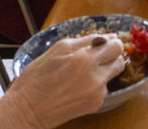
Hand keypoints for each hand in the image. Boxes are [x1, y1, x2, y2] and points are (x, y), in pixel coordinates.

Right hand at [0, 34, 125, 128]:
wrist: (28, 110)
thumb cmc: (36, 78)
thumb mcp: (57, 50)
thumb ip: (85, 41)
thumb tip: (107, 37)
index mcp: (84, 59)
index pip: (115, 46)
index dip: (111, 43)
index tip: (104, 44)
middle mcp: (95, 77)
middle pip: (119, 60)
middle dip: (110, 56)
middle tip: (95, 57)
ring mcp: (97, 92)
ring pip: (112, 74)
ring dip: (103, 70)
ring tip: (82, 73)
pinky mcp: (96, 104)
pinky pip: (103, 88)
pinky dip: (95, 85)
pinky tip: (78, 86)